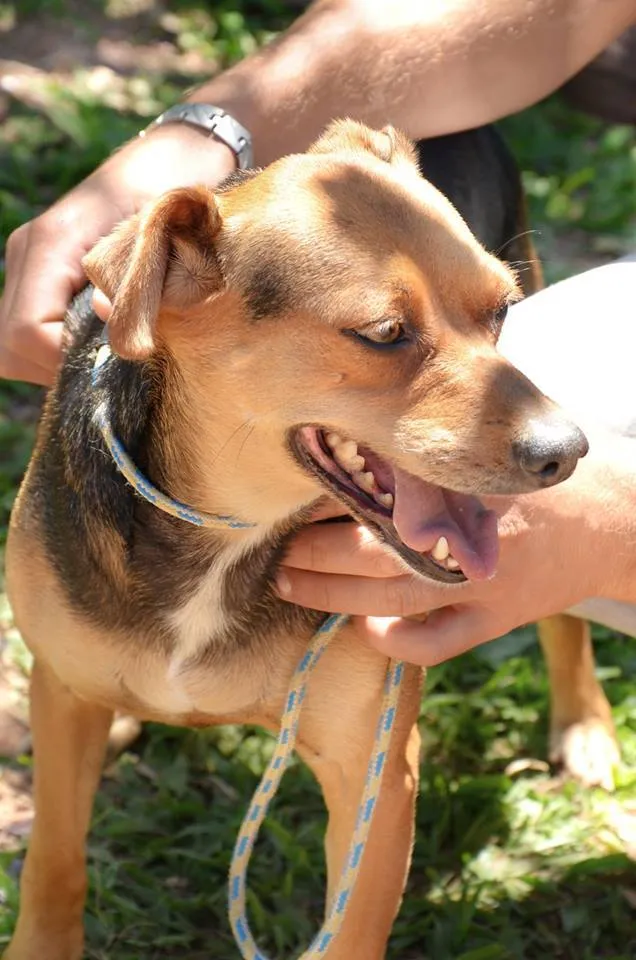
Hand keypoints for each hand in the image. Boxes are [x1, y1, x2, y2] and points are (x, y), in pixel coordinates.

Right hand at [0, 124, 235, 384]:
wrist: (183, 153)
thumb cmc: (181, 190)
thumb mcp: (167, 238)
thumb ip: (136, 282)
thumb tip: (104, 319)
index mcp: (52, 243)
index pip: (26, 331)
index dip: (65, 360)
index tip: (115, 360)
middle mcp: (30, 252)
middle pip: (10, 345)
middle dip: (57, 368)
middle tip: (111, 366)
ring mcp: (34, 263)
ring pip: (15, 344)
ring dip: (59, 361)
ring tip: (111, 352)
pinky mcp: (48, 274)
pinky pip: (34, 330)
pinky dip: (62, 348)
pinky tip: (105, 338)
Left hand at [277, 430, 634, 665]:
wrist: (614, 519)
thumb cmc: (544, 471)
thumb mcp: (500, 432)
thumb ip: (444, 430)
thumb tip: (371, 402)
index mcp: (465, 486)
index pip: (381, 491)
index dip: (329, 497)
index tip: (293, 491)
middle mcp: (467, 538)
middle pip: (370, 552)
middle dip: (313, 553)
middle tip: (276, 547)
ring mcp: (479, 584)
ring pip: (388, 601)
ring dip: (330, 595)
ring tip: (290, 583)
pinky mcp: (495, 619)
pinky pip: (436, 644)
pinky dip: (396, 642)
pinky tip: (365, 629)